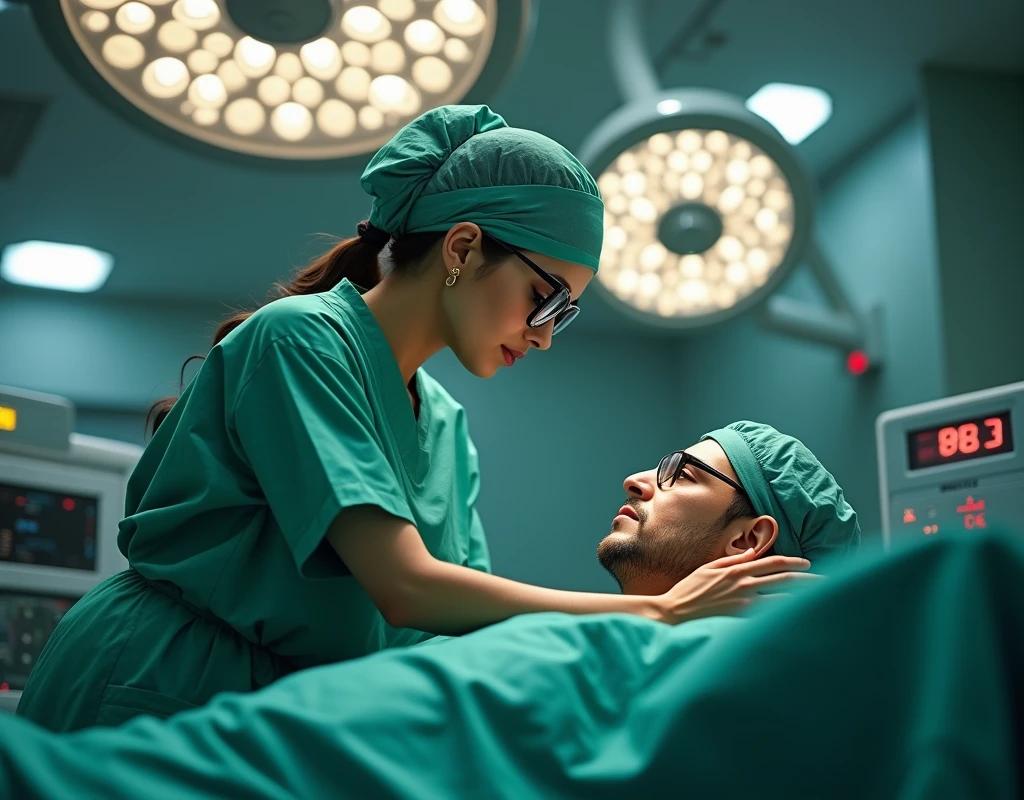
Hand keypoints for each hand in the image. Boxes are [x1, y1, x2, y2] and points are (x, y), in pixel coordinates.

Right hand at [657, 549, 817, 623]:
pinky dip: (785, 617)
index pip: (774, 563)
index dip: (794, 563)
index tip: (808, 565)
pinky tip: (798, 619)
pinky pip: (769, 617)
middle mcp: (744, 585)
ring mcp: (744, 604)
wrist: (673, 612)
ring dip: (803, 599)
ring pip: (782, 600)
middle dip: (809, 581)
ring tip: (819, 601)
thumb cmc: (689, 590)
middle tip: (828, 583)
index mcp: (737, 570)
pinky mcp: (741, 620)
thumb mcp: (708, 568)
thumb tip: (751, 554)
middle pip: (785, 581)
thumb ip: (732, 561)